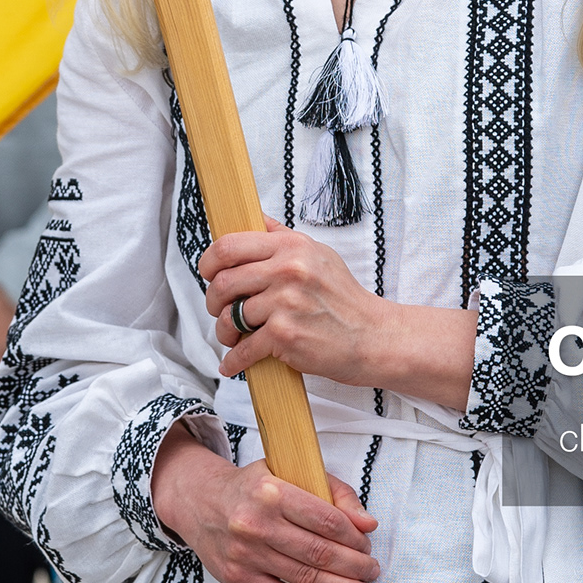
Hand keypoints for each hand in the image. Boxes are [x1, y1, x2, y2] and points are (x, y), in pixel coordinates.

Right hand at [149, 423, 378, 582]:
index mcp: (273, 492)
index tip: (366, 546)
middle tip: (372, 573)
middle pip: (320, 553)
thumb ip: (333, 492)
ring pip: (306, 579)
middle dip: (355, 567)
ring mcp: (247, 555)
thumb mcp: (289, 474)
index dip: (355, 538)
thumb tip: (367, 524)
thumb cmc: (254, 489)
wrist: (200, 503)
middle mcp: (257, 524)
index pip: (328, 521)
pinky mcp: (240, 579)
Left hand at [202, 218, 476, 410]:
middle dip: (213, 301)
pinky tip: (234, 363)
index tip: (208, 274)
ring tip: (232, 337)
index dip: (209, 262)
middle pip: (223, 282)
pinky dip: (235, 360)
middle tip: (219, 309)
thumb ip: (283, 237)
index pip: (229, 246)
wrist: (373, 337)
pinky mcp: (285, 335)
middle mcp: (288, 270)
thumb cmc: (344, 299)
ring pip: (229, 317)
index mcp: (292, 247)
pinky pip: (244, 348)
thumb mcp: (319, 255)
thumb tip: (255, 219)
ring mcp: (286, 303)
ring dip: (224, 332)